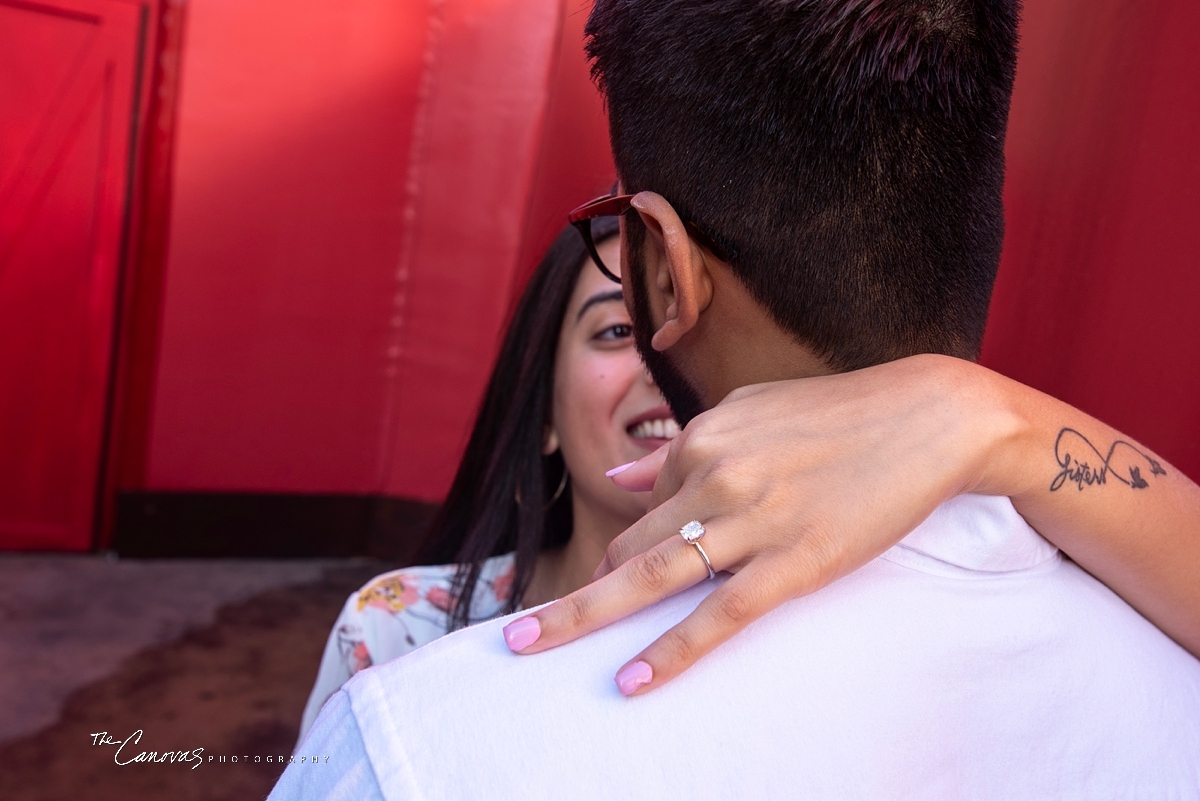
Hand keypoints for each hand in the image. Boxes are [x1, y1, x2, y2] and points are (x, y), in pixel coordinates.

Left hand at [502, 354, 1025, 692]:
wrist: (928, 417)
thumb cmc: (840, 413)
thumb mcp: (751, 411)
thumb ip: (679, 446)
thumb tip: (619, 479)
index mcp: (704, 436)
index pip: (645, 503)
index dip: (627, 543)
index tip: (611, 575)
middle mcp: (714, 476)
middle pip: (630, 544)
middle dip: (583, 587)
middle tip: (535, 630)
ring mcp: (751, 522)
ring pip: (652, 578)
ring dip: (583, 615)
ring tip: (529, 646)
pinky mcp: (793, 564)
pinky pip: (718, 617)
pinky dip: (670, 651)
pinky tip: (631, 679)